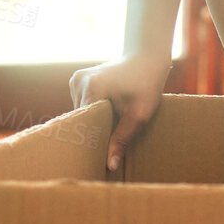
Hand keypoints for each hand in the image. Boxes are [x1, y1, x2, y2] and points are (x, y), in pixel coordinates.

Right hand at [69, 50, 169, 171]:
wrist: (147, 57)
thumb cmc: (147, 84)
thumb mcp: (139, 115)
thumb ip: (122, 139)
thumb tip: (110, 166)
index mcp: (91, 88)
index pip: (83, 124)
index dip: (92, 140)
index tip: (100, 155)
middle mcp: (78, 81)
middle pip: (80, 118)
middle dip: (92, 131)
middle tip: (106, 145)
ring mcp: (76, 78)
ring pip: (80, 112)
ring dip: (92, 121)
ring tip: (108, 127)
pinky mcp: (78, 78)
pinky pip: (82, 103)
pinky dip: (92, 111)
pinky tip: (106, 114)